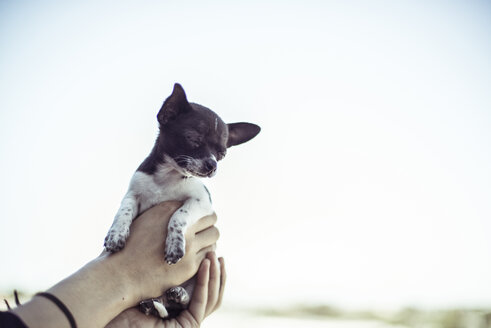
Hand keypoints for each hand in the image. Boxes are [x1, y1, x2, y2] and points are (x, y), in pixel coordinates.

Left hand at [106, 252, 225, 327]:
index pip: (201, 288)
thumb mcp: (148, 285)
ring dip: (215, 275)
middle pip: (212, 293)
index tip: (210, 249)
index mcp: (178, 309)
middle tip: (218, 252)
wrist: (111, 321)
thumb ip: (162, 272)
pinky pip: (202, 301)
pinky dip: (205, 282)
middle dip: (218, 272)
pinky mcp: (189, 326)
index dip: (209, 271)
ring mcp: (188, 322)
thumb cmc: (121, 304)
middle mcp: (185, 316)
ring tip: (215, 255)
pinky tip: (206, 265)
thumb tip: (174, 244)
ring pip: (213, 297)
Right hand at [109, 201, 219, 302]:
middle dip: (208, 224)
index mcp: (168, 209)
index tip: (196, 220)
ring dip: (210, 239)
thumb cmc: (128, 248)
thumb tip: (176, 213)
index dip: (198, 214)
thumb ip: (162, 215)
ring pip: (214, 236)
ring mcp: (187, 245)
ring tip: (203, 244)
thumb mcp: (143, 220)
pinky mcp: (190, 264)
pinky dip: (206, 255)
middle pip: (211, 218)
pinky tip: (199, 257)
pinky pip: (209, 255)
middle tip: (204, 231)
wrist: (120, 274)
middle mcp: (181, 225)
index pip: (196, 205)